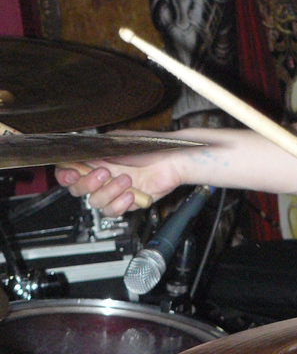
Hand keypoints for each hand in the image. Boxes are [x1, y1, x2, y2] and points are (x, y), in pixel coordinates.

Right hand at [54, 133, 187, 215]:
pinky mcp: (126, 203)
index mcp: (95, 160)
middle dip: (88, 183)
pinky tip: (130, 194)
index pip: (69, 171)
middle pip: (77, 190)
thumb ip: (96, 149)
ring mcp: (113, 191)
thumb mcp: (118, 142)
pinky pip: (113, 211)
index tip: (72, 173)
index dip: (66, 175)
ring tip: (126, 179)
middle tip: (104, 172)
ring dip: (109, 191)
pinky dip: (119, 204)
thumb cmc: (149, 147)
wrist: (173, 160)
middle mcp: (102, 177)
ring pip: (95, 202)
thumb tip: (76, 155)